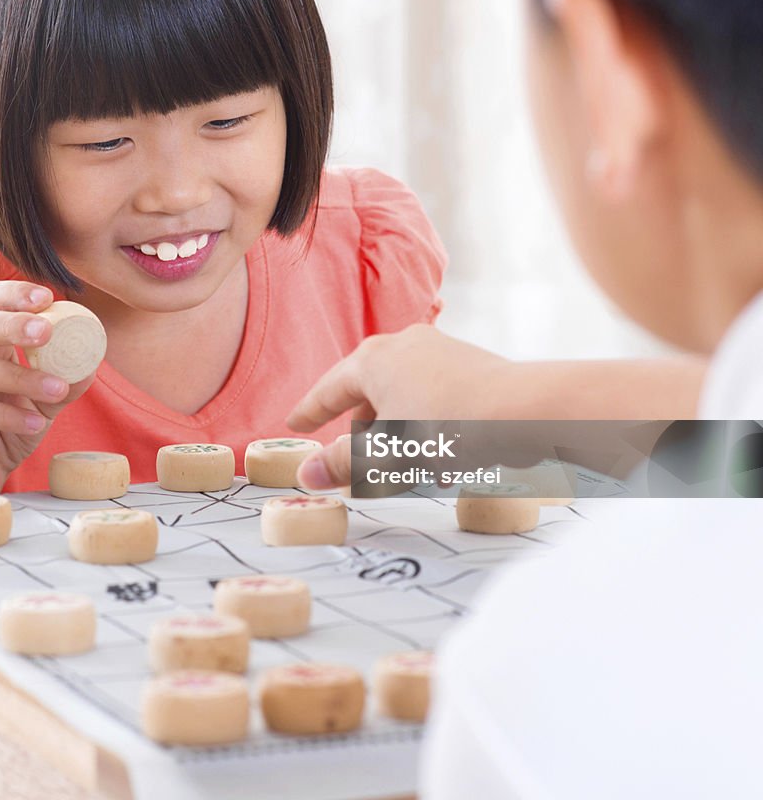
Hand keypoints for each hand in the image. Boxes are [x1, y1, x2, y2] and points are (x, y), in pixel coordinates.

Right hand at [0, 281, 96, 491]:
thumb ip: (66, 382)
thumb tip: (93, 363)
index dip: (15, 295)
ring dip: (22, 377)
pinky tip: (35, 423)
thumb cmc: (9, 426)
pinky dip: (6, 415)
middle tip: (47, 332)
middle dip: (13, 324)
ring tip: (57, 391)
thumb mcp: (45, 402)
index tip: (48, 297)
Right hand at [286, 324, 507, 488]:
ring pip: (401, 395)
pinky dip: (422, 423)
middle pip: (366, 390)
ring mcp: (438, 351)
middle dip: (359, 427)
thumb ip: (344, 464)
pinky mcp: (468, 364)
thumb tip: (305, 474)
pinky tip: (437, 456)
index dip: (310, 410)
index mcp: (373, 360)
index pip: (329, 389)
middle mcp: (402, 345)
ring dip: (394, 431)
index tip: (295, 423)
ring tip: (399, 466)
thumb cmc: (450, 427)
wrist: (525, 410)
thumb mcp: (389, 453)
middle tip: (350, 456)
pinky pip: (430, 396)